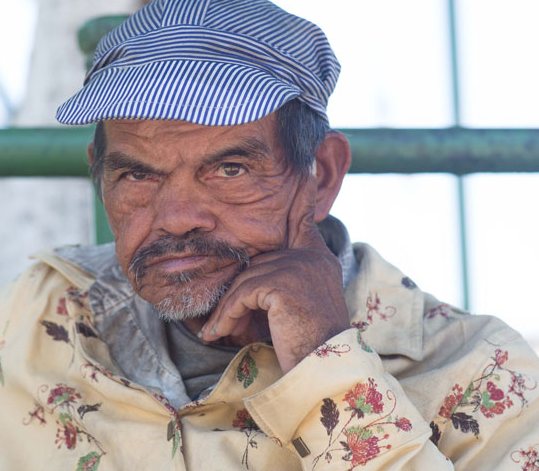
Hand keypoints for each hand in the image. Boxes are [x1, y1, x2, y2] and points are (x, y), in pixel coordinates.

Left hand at [200, 172, 349, 372]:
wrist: (322, 370)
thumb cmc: (305, 345)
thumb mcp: (291, 307)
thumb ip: (276, 283)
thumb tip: (244, 278)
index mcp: (316, 257)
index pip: (303, 217)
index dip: (301, 194)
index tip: (302, 169)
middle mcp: (310, 255)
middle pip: (256, 263)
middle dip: (236, 294)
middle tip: (217, 324)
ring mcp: (299, 266)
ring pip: (244, 280)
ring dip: (226, 310)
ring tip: (216, 333)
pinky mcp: (284, 282)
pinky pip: (241, 294)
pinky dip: (226, 316)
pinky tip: (219, 334)